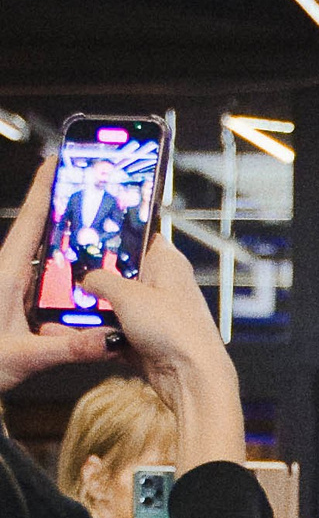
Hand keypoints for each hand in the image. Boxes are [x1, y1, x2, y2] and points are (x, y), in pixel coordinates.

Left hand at [0, 156, 116, 388]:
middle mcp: (10, 276)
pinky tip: (89, 293)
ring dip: (73, 252)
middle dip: (69, 214)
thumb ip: (67, 348)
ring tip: (103, 243)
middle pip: (44, 234)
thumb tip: (108, 339)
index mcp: (7, 273)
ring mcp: (13, 291)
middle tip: (96, 197)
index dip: (45, 187)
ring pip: (49, 262)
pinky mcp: (18, 309)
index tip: (59, 159)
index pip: (30, 220)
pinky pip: (49, 288)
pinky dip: (70, 284)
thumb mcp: (22, 358)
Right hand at [81, 241, 244, 470]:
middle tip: (74, 282)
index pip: (141, 238)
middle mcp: (166, 286)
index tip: (89, 243)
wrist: (192, 378)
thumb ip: (101, 280)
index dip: (117, 240)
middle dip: (99, 281)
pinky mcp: (151, 341)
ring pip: (119, 307)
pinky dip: (104, 337)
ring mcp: (158, 316)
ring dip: (98, 313)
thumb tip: (86, 278)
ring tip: (74, 313)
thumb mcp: (126, 295)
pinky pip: (120, 334)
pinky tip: (85, 337)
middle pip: (124, 276)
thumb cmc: (174, 330)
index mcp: (168, 263)